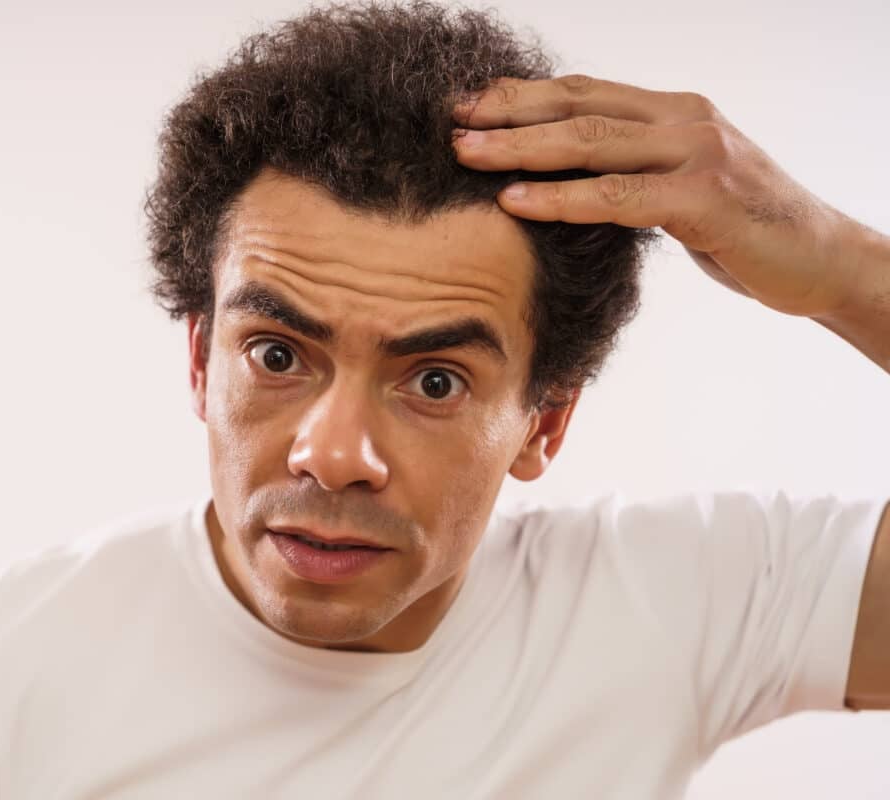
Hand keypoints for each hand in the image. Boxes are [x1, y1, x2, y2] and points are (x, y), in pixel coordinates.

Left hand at [451, 74, 854, 318]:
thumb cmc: (742, 229)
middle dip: (508, 114)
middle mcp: (684, 120)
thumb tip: (564, 175)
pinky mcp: (704, 198)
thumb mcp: (679, 187)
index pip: (584, 91)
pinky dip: (563, 198)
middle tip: (450, 123)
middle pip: (578, 107)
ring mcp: (698, 154)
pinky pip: (617, 196)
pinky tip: (517, 201)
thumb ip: (631, 170)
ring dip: (521, 149)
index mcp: (673, 111)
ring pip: (592, 142)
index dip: (522, 95)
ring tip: (466, 155)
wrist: (820, 260)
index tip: (466, 104)